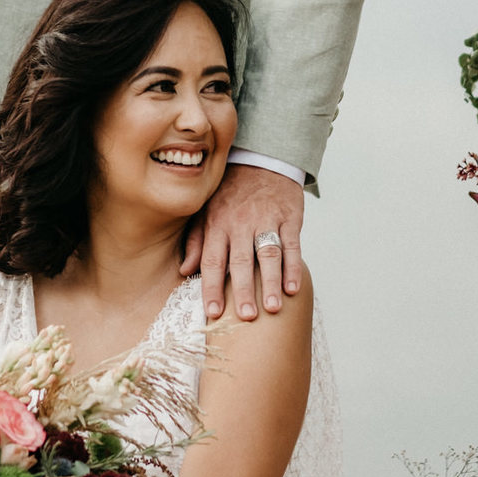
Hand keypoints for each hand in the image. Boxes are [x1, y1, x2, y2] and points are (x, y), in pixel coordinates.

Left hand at [182, 164, 303, 321]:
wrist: (261, 159)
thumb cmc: (229, 193)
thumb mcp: (206, 210)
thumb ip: (195, 240)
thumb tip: (184, 270)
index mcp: (217, 224)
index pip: (213, 260)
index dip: (212, 287)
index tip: (214, 312)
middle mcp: (241, 223)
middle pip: (241, 260)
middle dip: (243, 290)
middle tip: (246, 317)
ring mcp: (267, 219)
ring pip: (268, 253)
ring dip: (271, 282)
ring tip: (273, 308)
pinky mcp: (289, 217)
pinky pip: (292, 244)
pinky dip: (293, 267)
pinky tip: (293, 288)